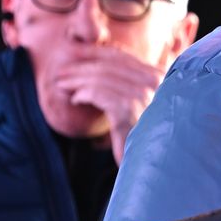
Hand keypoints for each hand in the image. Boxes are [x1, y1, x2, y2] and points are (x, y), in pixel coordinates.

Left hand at [54, 46, 167, 162]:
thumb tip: (102, 69)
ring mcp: (144, 96)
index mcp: (160, 78)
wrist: (152, 165)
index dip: (95, 55)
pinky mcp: (130, 111)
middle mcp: (155, 83)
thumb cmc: (144, 139)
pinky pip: (99, 94)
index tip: (75, 59)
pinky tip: (74, 100)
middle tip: (61, 73)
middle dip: (81, 67)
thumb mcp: (140, 108)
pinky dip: (83, 94)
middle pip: (110, 65)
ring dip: (77, 81)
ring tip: (61, 86)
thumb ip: (129, 87)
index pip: (123, 56)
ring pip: (101, 79)